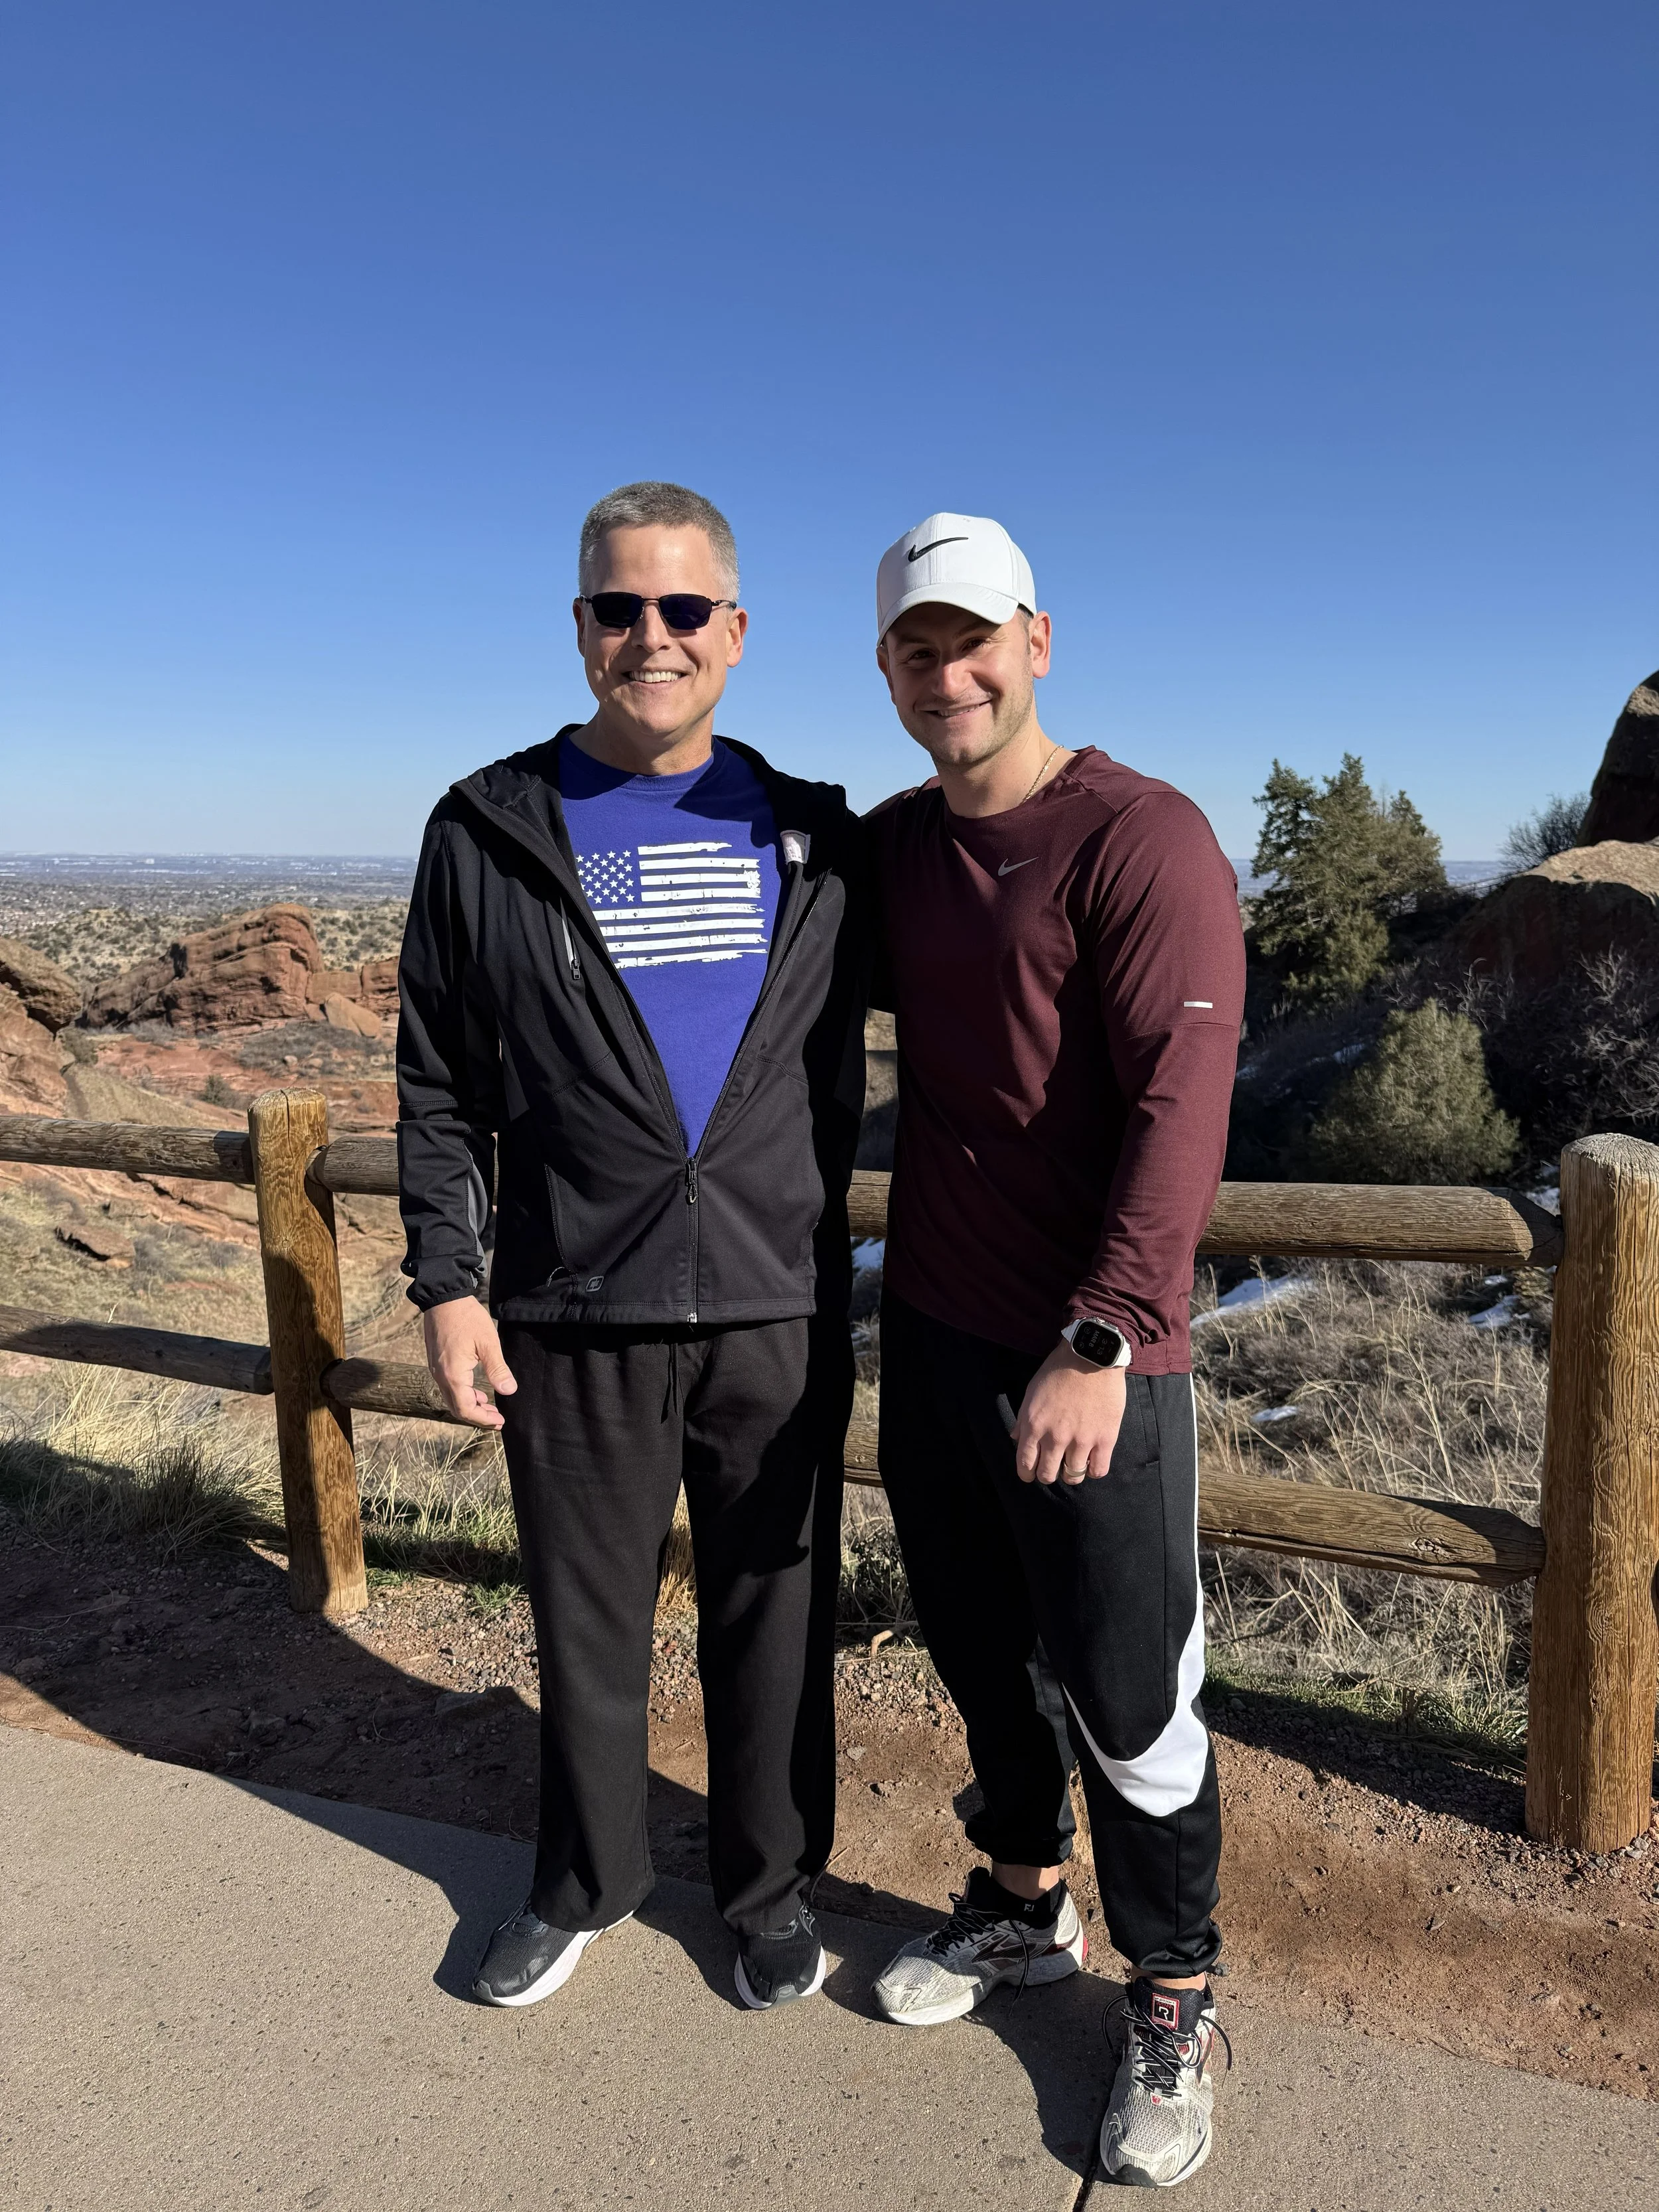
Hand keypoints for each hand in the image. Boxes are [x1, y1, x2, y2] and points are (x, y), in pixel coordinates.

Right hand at [422, 1296, 517, 1428]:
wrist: (443, 1299)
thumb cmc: (466, 1318)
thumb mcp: (488, 1343)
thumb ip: (497, 1369)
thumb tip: (509, 1391)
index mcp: (453, 1375)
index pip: (466, 1409)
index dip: (483, 1419)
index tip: (500, 1421)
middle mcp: (441, 1377)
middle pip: (457, 1408)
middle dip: (478, 1417)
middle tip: (497, 1419)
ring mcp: (436, 1370)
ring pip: (452, 1399)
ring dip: (471, 1406)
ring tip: (490, 1407)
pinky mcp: (436, 1363)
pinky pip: (449, 1387)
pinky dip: (463, 1394)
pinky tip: (477, 1391)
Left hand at [1014, 1343, 1126, 1485]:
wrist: (1091, 1357)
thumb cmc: (1059, 1370)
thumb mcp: (1032, 1391)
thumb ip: (1022, 1419)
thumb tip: (1016, 1438)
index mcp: (1034, 1425)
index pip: (1025, 1465)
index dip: (1027, 1474)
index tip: (1031, 1474)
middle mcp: (1055, 1437)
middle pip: (1047, 1475)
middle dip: (1047, 1475)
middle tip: (1052, 1468)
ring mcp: (1081, 1440)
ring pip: (1072, 1476)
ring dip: (1070, 1473)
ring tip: (1073, 1464)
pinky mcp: (1104, 1439)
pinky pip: (1098, 1470)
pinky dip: (1092, 1471)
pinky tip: (1091, 1462)